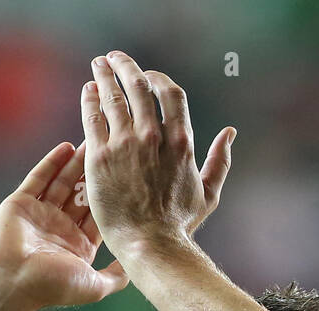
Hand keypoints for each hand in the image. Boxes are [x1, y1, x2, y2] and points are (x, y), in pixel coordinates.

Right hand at [0, 140, 128, 310]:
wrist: (11, 283)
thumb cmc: (52, 286)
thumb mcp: (94, 286)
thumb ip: (116, 277)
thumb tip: (136, 266)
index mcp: (78, 246)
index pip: (99, 214)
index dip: (113, 195)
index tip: (127, 175)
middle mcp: (60, 229)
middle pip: (82, 195)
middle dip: (96, 174)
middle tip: (112, 151)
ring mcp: (39, 215)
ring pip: (62, 183)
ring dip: (76, 164)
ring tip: (92, 142)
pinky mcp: (20, 204)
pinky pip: (38, 179)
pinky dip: (52, 163)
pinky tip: (66, 147)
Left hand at [81, 51, 234, 256]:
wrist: (149, 244)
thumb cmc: (179, 225)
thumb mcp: (209, 193)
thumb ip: (220, 160)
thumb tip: (230, 133)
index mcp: (181, 142)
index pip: (169, 93)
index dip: (157, 79)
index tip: (147, 75)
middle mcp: (152, 137)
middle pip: (138, 87)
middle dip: (126, 67)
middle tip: (116, 58)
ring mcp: (125, 145)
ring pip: (113, 97)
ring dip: (105, 76)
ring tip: (98, 65)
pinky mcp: (100, 158)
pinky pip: (93, 118)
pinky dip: (90, 100)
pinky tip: (88, 90)